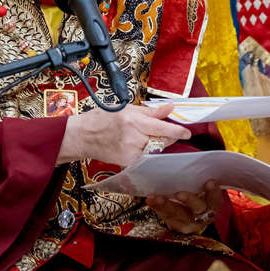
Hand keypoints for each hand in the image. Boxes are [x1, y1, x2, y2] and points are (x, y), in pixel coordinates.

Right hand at [57, 104, 191, 167]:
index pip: (162, 128)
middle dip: (168, 137)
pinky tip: (139, 146)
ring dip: (157, 144)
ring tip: (146, 137)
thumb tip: (170, 108)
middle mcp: (133, 137)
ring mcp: (130, 152)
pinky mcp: (126, 162)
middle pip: (161, 140)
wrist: (82, 136)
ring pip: (154, 150)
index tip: (187, 133)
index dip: (177, 131)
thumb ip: (150, 111)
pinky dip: (146, 153)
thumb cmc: (101, 119)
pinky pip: (144, 158)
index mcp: (133, 121)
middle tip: (169, 133)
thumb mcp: (126, 109)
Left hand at [148, 180, 224, 233]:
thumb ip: (200, 177)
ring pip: (178, 215)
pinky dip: (157, 207)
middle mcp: (203, 216)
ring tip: (156, 197)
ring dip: (166, 205)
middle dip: (189, 200)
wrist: (191, 213)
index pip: (215, 199)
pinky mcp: (175, 225)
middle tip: (180, 194)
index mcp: (213, 204)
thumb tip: (191, 160)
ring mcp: (189, 222)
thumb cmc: (197, 191)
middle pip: (198, 209)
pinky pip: (166, 217)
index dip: (213, 192)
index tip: (209, 181)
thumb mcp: (202, 186)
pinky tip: (150, 200)